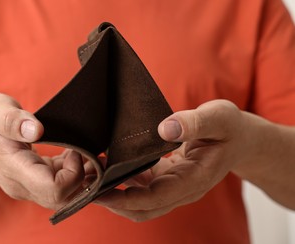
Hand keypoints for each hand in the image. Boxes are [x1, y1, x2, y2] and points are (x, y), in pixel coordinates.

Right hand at [0, 93, 84, 209]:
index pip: (54, 189)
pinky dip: (73, 174)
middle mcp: (22, 186)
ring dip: (80, 177)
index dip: (73, 172)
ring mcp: (27, 187)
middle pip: (63, 197)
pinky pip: (59, 186)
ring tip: (85, 152)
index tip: (74, 149)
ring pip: (64, 195)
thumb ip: (13, 120)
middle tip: (85, 151)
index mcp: (15, 170)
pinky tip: (75, 154)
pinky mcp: (33, 182)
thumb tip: (36, 130)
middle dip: (81, 177)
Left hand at [95, 100, 250, 221]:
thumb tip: (165, 128)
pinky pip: (142, 185)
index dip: (127, 198)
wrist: (239, 138)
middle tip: (86, 187)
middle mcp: (182, 188)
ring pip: (140, 199)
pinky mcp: (167, 177)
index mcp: (194, 179)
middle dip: (114, 202)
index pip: (156, 198)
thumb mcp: (218, 118)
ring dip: (115, 191)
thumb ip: (195, 123)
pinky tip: (107, 164)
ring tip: (90, 175)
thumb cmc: (230, 128)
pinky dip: (123, 179)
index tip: (100, 192)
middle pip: (143, 207)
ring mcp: (174, 185)